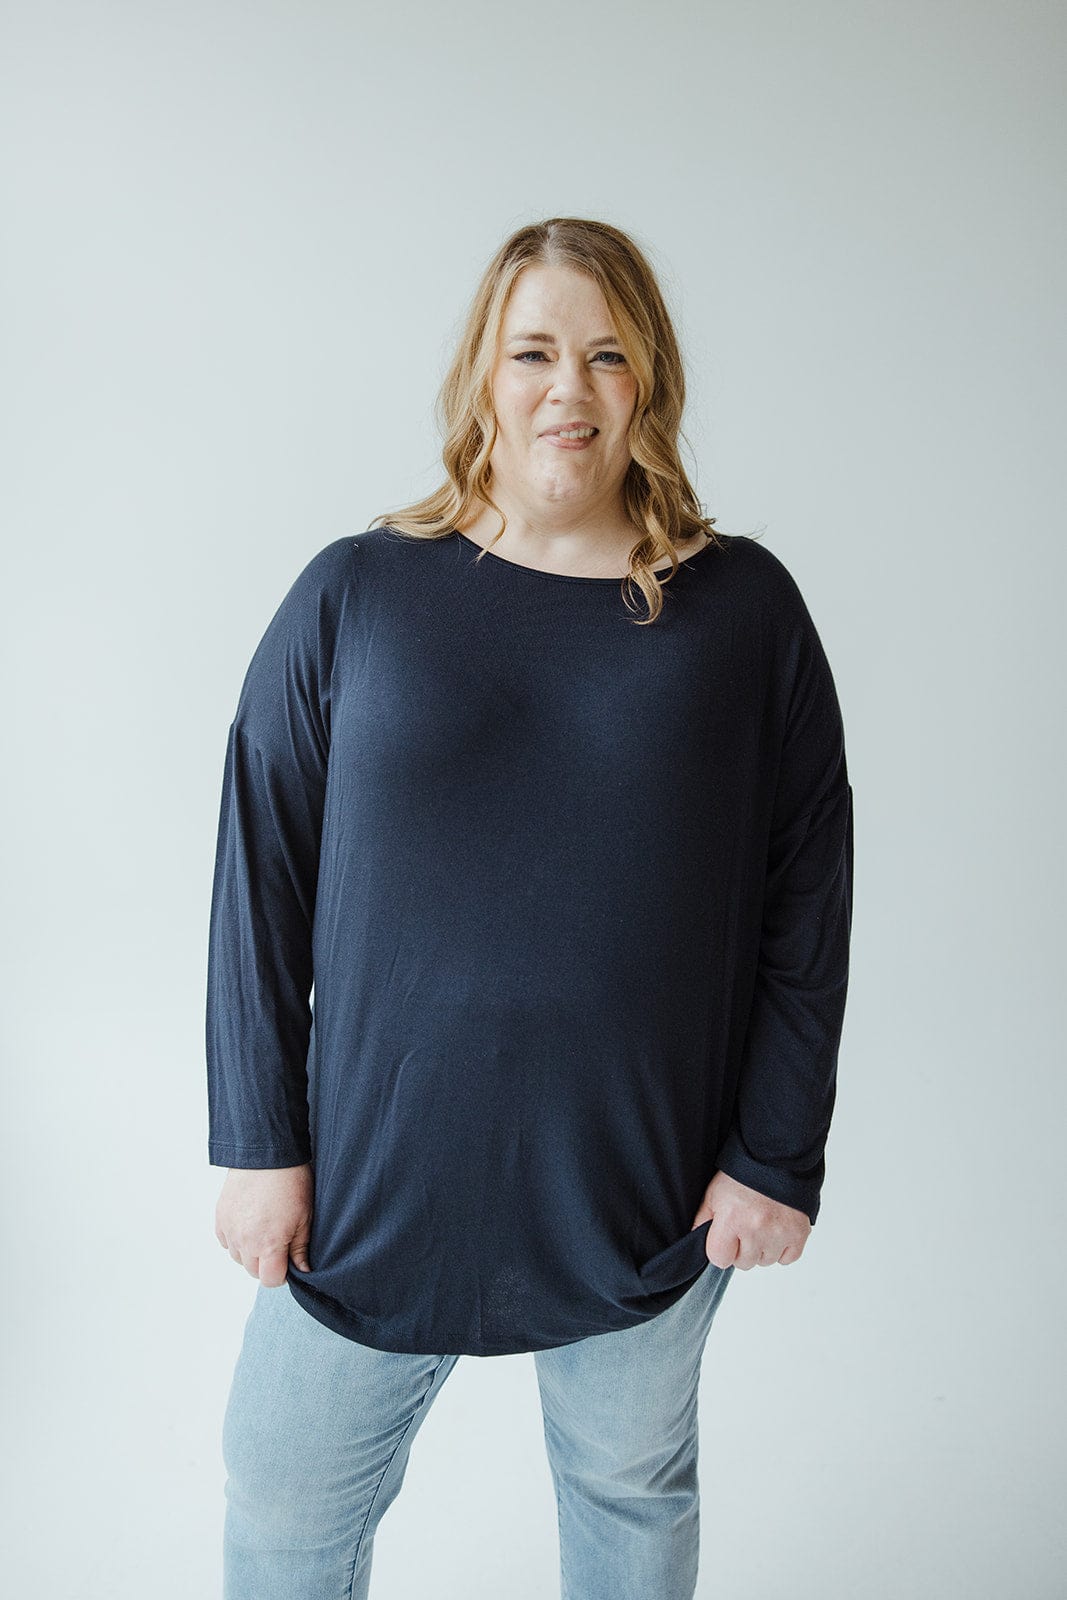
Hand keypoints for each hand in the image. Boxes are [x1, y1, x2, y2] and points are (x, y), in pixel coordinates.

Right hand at [214, 1164, 313, 1285]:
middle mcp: (245, 1242)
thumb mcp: (305, 1217)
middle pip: (253, 1271)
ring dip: (250, 1252)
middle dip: (266, 1264)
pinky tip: (249, 1224)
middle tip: (278, 1243)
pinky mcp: (220, 1217)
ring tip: (264, 1230)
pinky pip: (226, 1241)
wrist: (267, 1155)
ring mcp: (230, 1230)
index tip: (288, 1261)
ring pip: (238, 1258)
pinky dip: (236, 1238)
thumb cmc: (290, 1182)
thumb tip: (302, 1269)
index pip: (270, 1280)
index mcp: (268, 1245)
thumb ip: (300, 1248)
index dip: (282, 1274)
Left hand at [690, 1169, 810, 1269]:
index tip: (725, 1237)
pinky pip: (787, 1259)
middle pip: (743, 1263)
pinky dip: (781, 1249)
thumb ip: (703, 1220)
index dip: (720, 1249)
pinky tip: (776, 1230)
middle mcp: (756, 1229)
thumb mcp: (713, 1193)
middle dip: (741, 1248)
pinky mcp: (799, 1234)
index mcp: (732, 1219)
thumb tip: (697, 1240)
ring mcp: (779, 1233)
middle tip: (744, 1226)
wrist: (777, 1158)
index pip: (719, 1259)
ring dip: (762, 1248)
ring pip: (765, 1261)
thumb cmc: (743, 1173)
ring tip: (761, 1224)